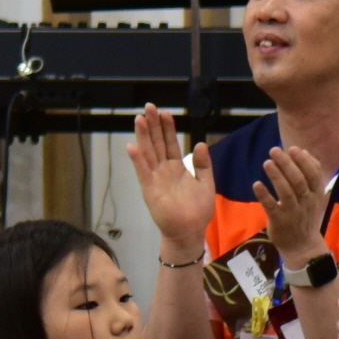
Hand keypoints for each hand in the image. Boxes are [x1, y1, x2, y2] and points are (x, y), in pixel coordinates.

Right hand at [129, 106, 216, 252]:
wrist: (190, 231)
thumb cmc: (198, 210)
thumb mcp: (206, 183)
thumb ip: (203, 164)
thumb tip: (200, 144)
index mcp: (177, 167)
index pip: (170, 143)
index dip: (168, 128)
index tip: (165, 112)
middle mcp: (164, 169)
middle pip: (157, 143)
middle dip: (153, 125)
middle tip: (149, 106)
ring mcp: (155, 178)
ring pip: (148, 152)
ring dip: (143, 136)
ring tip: (139, 119)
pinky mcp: (149, 189)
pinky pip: (143, 171)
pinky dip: (137, 160)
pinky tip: (132, 146)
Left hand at [255, 147, 330, 264]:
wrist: (303, 246)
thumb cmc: (305, 215)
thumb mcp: (314, 196)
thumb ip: (311, 174)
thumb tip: (305, 151)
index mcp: (316, 194)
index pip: (313, 174)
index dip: (303, 161)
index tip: (292, 148)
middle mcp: (307, 202)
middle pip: (298, 180)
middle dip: (287, 164)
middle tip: (274, 150)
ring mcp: (293, 213)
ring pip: (286, 192)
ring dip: (276, 176)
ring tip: (267, 162)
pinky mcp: (279, 222)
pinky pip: (272, 207)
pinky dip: (265, 195)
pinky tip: (256, 184)